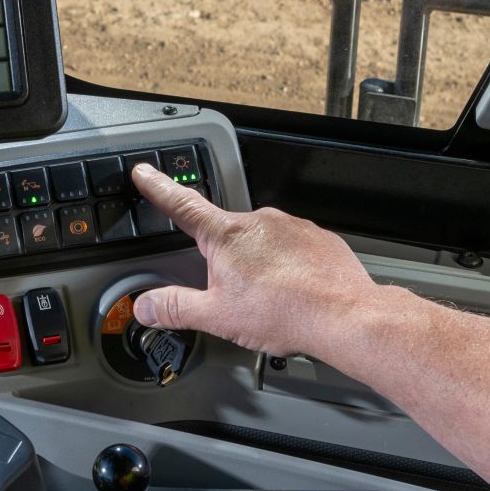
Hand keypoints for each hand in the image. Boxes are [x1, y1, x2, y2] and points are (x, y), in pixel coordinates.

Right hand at [129, 165, 380, 359]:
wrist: (343, 315)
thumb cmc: (286, 312)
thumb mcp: (217, 317)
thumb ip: (176, 308)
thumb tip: (147, 306)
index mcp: (226, 236)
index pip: (181, 205)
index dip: (159, 188)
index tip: (146, 173)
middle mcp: (258, 221)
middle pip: (225, 235)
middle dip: (224, 261)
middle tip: (234, 294)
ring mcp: (292, 226)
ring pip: (261, 243)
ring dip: (259, 266)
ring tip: (270, 300)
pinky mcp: (318, 238)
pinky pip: (293, 248)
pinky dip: (288, 268)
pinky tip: (293, 293)